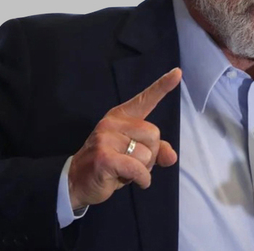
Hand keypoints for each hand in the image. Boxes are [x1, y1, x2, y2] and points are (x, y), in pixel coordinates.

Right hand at [67, 68, 180, 208]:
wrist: (76, 181)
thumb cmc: (110, 165)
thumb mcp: (135, 156)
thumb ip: (156, 151)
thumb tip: (172, 156)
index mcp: (121, 117)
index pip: (145, 99)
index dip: (162, 86)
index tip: (177, 73)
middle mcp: (113, 122)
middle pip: (154, 135)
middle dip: (151, 155)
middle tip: (133, 163)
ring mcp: (106, 138)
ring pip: (147, 154)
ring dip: (144, 170)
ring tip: (125, 171)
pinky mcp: (104, 156)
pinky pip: (138, 168)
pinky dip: (141, 179)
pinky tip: (131, 181)